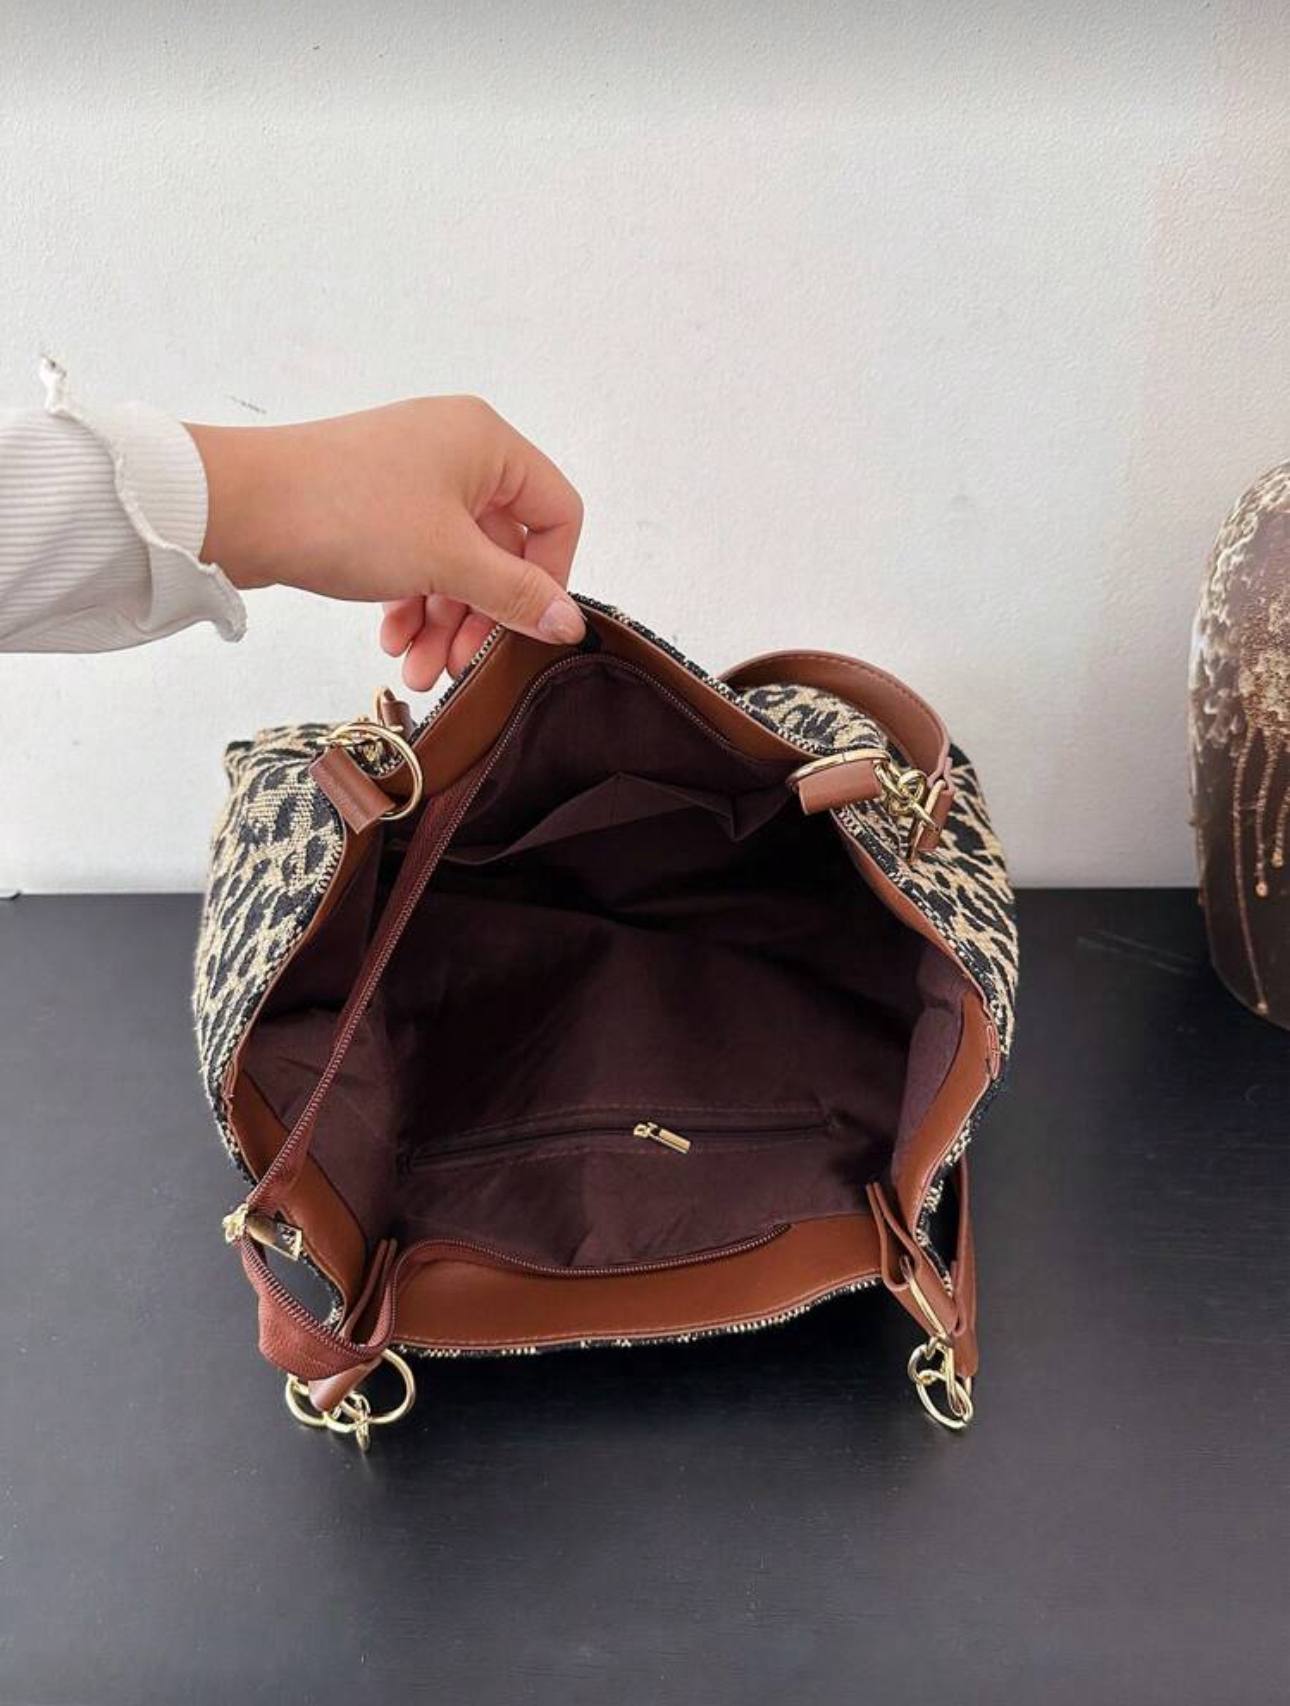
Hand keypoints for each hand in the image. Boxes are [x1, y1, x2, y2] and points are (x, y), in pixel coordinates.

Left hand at [185, 396, 584, 688]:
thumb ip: (516, 595)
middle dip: (480, 615)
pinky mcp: (374, 503)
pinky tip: (390, 639)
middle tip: (459, 666)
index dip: (551, 576)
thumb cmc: (348, 513)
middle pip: (502, 547)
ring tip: (415, 669)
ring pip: (454, 561)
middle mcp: (455, 451)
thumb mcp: (449, 562)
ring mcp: (411, 476)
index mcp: (487, 443)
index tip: (527, 626)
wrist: (239, 507)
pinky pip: (416, 558)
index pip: (556, 513)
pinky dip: (410, 601)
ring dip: (442, 621)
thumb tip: (569, 622)